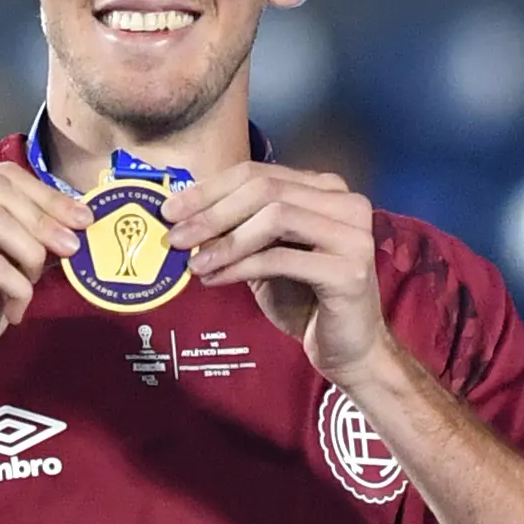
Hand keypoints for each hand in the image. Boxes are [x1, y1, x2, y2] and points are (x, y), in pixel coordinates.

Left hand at [169, 162, 385, 377]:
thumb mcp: (264, 255)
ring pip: (276, 217)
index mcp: (325, 189)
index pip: (259, 174)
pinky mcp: (349, 270)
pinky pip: (282, 258)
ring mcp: (352, 234)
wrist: (347, 349)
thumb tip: (184, 214)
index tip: (171, 209)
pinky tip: (215, 279)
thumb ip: (238, 229)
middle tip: (175, 236)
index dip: (211, 189)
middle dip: (213, 212)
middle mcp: (345, 202)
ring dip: (226, 240)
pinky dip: (241, 266)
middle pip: (265, 189)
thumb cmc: (304, 300)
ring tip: (193, 263)